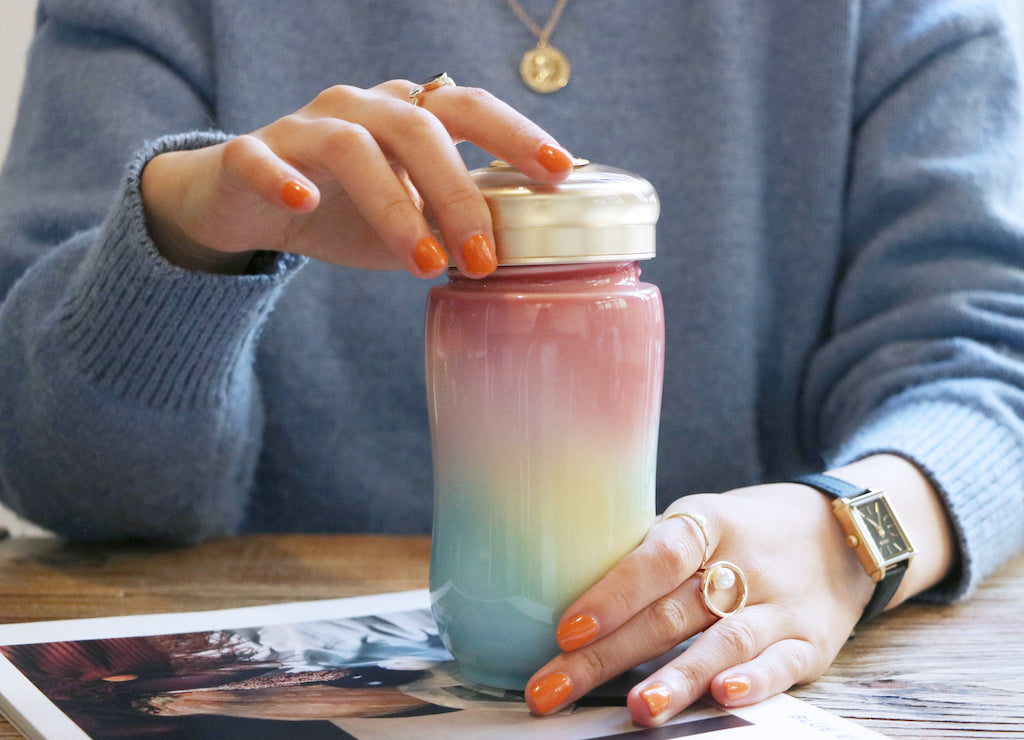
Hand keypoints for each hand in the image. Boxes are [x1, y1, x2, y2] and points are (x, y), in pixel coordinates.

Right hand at [140, 79, 572, 274]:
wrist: (245, 203)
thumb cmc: (342, 209)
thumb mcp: (409, 220)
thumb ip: (451, 229)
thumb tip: (514, 260)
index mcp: (406, 114)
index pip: (469, 109)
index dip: (515, 133)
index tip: (561, 172)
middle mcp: (360, 107)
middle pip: (419, 128)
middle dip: (459, 193)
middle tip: (485, 258)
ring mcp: (303, 126)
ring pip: (352, 147)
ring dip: (394, 206)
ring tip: (423, 265)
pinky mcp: (248, 155)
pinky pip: (261, 158)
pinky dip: (284, 178)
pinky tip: (304, 204)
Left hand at [524, 454, 954, 724]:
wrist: (843, 531)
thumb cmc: (746, 532)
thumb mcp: (702, 520)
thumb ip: (652, 556)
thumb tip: (574, 601)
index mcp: (705, 524)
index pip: (655, 557)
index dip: (611, 593)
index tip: (566, 630)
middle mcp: (740, 564)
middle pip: (669, 612)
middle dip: (606, 656)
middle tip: (552, 690)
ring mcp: (777, 605)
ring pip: (722, 642)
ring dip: (678, 678)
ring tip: (638, 709)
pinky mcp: (810, 642)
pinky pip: (780, 664)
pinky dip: (753, 682)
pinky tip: (723, 698)